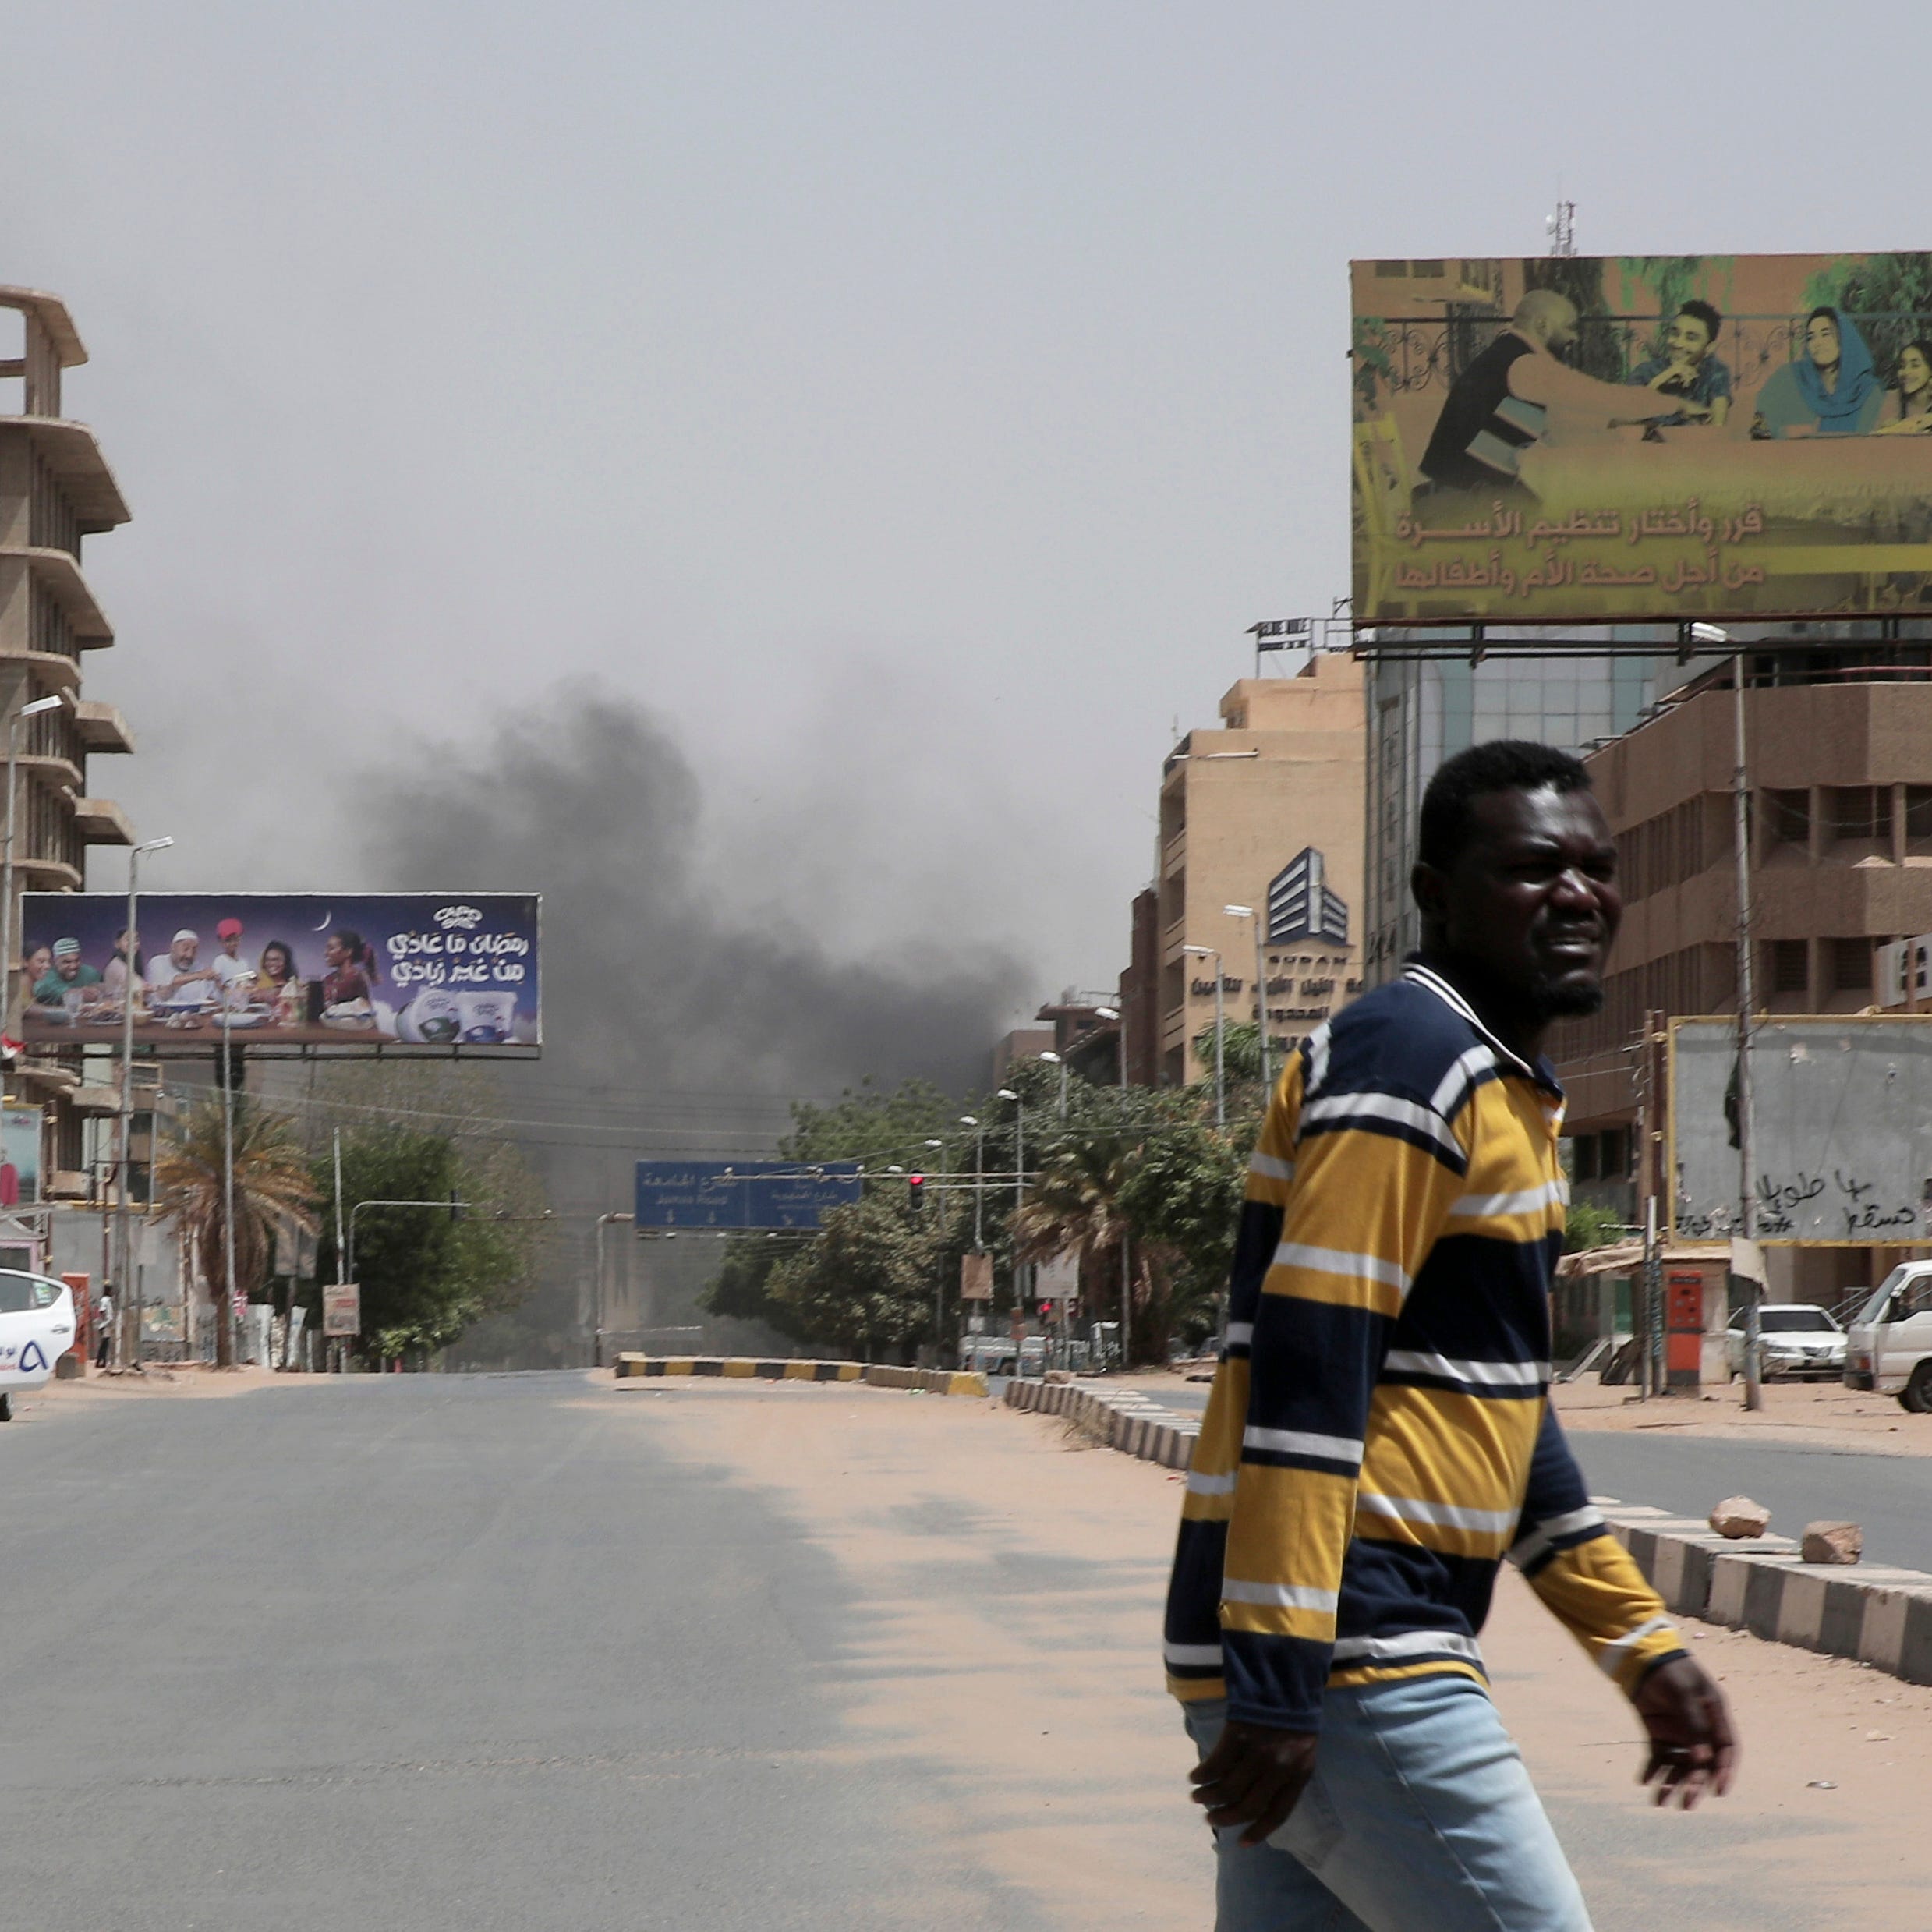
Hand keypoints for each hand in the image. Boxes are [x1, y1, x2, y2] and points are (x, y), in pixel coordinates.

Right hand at [1189, 1719, 1318, 1845]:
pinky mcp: (1238, 1734)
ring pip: (1228, 1788)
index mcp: (1299, 1773)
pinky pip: (1216, 1764)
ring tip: (1197, 1798)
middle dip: (1226, 1817)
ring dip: (1208, 1797)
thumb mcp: (1301, 1747)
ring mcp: (1258, 1751)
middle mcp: (1279, 1768)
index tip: (1241, 1843)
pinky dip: (1202, 1775)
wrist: (1287, 1674)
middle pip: (1248, 1806)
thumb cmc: (1295, 1713)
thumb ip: (1286, 1773)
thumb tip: (1258, 1799)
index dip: (1258, 1832)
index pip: (1278, 1814)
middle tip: (1211, 1820)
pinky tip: (1194, 1777)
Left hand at [1632, 1655, 1735, 1808]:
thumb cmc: (1669, 1669)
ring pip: (1678, 1764)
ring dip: (1670, 1783)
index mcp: (1714, 1714)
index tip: (1719, 1791)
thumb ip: (1693, 1724)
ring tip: (1658, 1801)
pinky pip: (1658, 1755)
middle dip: (1694, 1785)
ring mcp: (1678, 1731)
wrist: (1639, 1655)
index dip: (1725, 1771)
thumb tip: (1701, 1760)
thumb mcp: (1684, 1692)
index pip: (1726, 1749)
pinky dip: (1652, 1769)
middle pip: (1701, 1763)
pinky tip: (1643, 1781)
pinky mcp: (1658, 1731)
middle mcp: (1699, 1727)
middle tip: (1686, 1805)